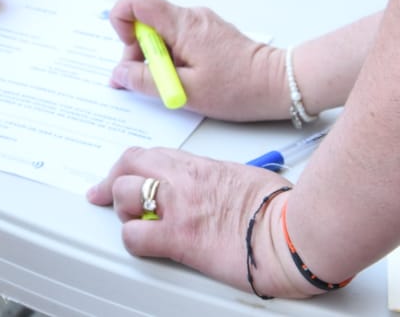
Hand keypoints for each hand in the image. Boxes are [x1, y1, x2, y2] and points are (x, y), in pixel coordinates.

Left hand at [86, 146, 304, 296]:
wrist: (297, 233)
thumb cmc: (285, 210)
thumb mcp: (247, 179)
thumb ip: (221, 180)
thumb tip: (217, 191)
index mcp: (201, 167)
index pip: (152, 155)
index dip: (129, 165)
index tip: (120, 174)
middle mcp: (183, 181)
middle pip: (128, 165)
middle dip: (113, 181)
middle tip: (104, 196)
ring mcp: (179, 207)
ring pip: (123, 195)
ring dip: (123, 210)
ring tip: (137, 222)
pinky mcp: (180, 238)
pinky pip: (135, 235)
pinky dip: (133, 240)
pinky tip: (145, 245)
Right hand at [110, 0, 286, 120]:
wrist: (281, 84)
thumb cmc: (239, 89)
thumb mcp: (185, 91)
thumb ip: (145, 81)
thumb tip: (118, 74)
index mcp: (182, 25)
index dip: (121, 20)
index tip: (130, 48)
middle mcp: (190, 16)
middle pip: (145, 19)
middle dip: (138, 49)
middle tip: (149, 78)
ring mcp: (200, 22)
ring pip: (160, 30)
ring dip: (156, 55)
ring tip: (174, 82)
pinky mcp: (208, 31)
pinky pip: (176, 36)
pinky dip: (171, 55)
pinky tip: (186, 76)